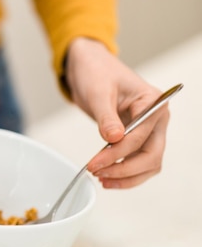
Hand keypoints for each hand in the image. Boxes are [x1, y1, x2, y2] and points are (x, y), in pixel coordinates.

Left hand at [64, 37, 168, 188]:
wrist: (90, 68)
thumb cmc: (96, 73)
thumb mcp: (98, 93)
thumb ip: (106, 117)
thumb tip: (114, 139)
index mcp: (153, 102)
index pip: (140, 136)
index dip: (117, 154)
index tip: (95, 163)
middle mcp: (157, 117)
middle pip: (152, 155)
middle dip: (125, 169)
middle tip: (98, 173)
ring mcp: (149, 128)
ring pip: (149, 163)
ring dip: (128, 175)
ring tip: (102, 178)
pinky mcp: (138, 137)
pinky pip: (139, 160)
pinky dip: (126, 172)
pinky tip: (108, 175)